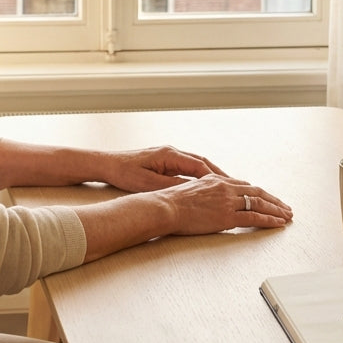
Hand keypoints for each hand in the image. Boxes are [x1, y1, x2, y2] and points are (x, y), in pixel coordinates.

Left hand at [102, 146, 228, 192]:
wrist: (108, 164)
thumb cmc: (125, 173)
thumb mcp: (148, 183)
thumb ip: (171, 186)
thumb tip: (193, 191)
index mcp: (169, 155)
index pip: (199, 166)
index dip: (216, 178)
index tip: (229, 187)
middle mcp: (172, 152)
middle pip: (202, 162)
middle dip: (219, 174)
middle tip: (235, 186)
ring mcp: (168, 155)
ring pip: (196, 164)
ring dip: (210, 174)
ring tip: (225, 186)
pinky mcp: (164, 160)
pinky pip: (187, 167)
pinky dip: (199, 175)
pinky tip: (205, 185)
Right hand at [161, 173, 292, 234]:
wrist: (165, 207)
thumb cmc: (172, 202)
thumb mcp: (191, 190)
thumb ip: (206, 192)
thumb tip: (210, 200)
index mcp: (217, 180)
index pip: (244, 185)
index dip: (258, 192)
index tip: (267, 198)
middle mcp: (225, 187)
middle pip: (256, 192)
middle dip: (273, 200)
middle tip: (284, 207)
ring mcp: (228, 201)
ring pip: (259, 203)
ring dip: (276, 210)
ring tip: (287, 215)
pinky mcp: (227, 216)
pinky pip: (254, 218)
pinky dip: (269, 220)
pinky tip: (278, 223)